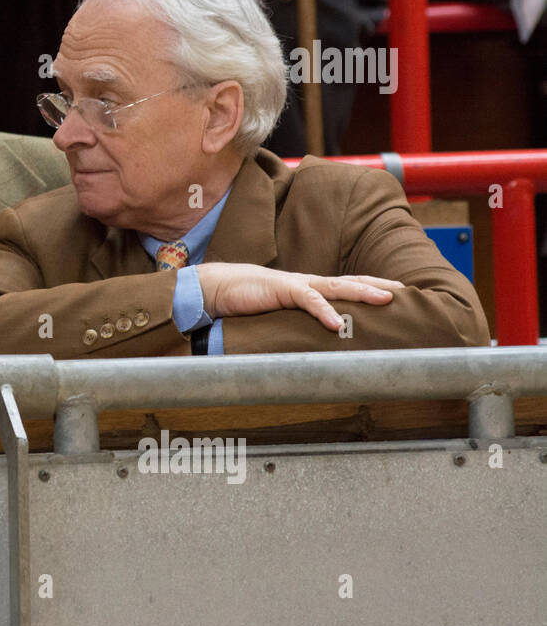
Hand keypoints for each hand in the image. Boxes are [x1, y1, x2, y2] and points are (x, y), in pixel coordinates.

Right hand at [196, 263, 402, 331]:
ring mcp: (296, 284)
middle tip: (407, 294)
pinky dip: (324, 311)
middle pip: (350, 282)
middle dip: (379, 286)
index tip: (398, 295)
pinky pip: (307, 300)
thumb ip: (298, 323)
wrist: (218, 288)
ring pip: (336, 286)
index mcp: (309, 289)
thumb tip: (316, 343)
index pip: (346, 286)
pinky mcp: (281, 290)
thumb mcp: (279, 314)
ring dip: (362, 292)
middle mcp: (308, 283)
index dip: (371, 288)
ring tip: (386, 300)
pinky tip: (337, 323)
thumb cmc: (247, 302)